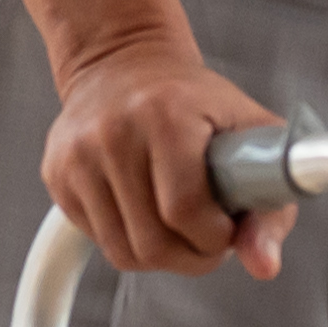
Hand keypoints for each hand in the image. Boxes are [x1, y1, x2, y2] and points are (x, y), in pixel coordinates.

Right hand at [40, 32, 291, 278]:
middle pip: (152, 243)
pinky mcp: (56, 174)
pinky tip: (144, 209)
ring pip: (123, 253)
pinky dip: (128, 239)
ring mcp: (78, 155)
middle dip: (191, 255)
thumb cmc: (193, 100)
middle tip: (206, 235)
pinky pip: (99, 241)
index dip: (215, 237)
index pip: (185, 211)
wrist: (123, 62)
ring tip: (178, 223)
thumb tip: (264, 265)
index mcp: (165, 116)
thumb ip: (271, 203)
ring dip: (160, 253)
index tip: (226, 227)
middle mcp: (113, 132)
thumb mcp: (250, 135)